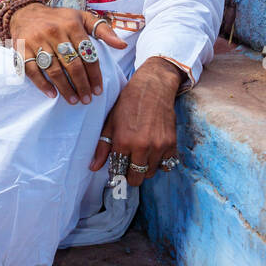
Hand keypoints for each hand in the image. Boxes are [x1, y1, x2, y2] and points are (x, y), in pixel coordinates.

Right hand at [10, 3, 126, 103]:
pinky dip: (43, 84)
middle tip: (87, 99)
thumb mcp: (82, 18)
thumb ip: (103, 30)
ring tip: (74, 100)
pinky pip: (32, 71)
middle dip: (82, 85)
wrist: (25, 13)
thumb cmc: (59, 19)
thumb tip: (122, 46)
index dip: (94, 74)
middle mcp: (54, 32)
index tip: (98, 90)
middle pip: (72, 64)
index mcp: (72, 25)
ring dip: (65, 88)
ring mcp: (37, 41)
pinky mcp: (22, 50)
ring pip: (54, 70)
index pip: (87, 54)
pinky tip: (52, 94)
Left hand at [89, 58, 182, 182]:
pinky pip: (166, 164)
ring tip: (141, 157)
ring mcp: (159, 146)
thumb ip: (102, 147)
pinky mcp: (171, 143)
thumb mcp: (111, 122)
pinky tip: (153, 152)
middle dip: (131, 175)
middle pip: (137, 178)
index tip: (118, 169)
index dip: (118, 172)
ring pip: (151, 173)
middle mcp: (142, 147)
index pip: (119, 172)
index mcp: (124, 142)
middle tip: (129, 166)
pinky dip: (160, 162)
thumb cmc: (128, 103)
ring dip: (145, 169)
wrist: (153, 88)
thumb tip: (93, 167)